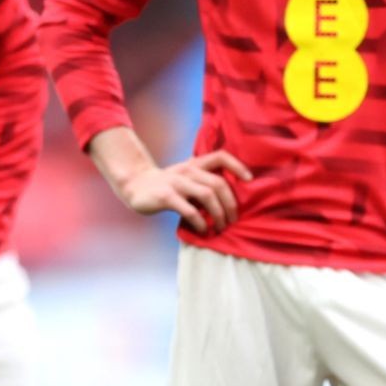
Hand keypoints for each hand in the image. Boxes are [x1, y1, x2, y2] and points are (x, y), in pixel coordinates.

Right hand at [116, 151, 251, 233]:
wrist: (135, 185)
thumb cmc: (167, 185)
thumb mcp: (187, 177)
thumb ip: (204, 183)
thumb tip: (230, 201)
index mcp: (195, 164)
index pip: (220, 156)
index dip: (237, 166)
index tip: (250, 180)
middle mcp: (188, 170)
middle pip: (219, 183)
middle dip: (230, 204)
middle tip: (233, 220)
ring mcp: (177, 182)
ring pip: (208, 195)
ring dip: (218, 215)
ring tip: (220, 227)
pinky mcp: (166, 196)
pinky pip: (189, 210)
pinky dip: (200, 222)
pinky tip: (203, 229)